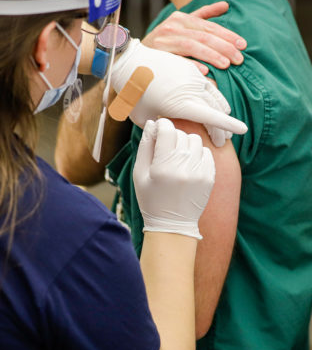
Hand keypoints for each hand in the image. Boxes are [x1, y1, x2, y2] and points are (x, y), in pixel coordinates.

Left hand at [111, 39, 247, 145]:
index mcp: (181, 104)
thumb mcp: (144, 119)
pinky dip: (213, 99)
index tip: (242, 131)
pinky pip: (209, 86)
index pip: (212, 117)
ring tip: (221, 127)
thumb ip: (160, 131)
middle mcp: (192, 90)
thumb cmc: (132, 94)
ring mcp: (193, 78)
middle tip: (224, 141)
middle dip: (223, 127)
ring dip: (221, 113)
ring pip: (216, 98)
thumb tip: (169, 139)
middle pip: (217, 111)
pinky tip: (212, 108)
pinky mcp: (191, 69)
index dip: (229, 125)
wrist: (129, 62)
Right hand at [134, 119, 214, 238]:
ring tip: (178, 158)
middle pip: (181, 133)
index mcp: (163, 166)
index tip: (159, 131)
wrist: (172, 225)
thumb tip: (153, 124)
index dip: (161, 126)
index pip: (167, 129)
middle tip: (166, 150)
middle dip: (172, 137)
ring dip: (186, 144)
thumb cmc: (151, 198)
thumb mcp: (139, 174)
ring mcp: (199, 172)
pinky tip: (188, 166)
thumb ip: (145, 146)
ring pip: (195, 140)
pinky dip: (197, 154)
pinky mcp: (210, 177)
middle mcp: (183, 167)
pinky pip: (206, 152)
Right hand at [142, 2, 245, 75]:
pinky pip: (177, 59)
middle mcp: (172, 26)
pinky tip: (205, 71)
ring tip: (226, 65)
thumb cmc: (164, 42)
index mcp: (180, 18)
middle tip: (239, 58)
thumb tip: (226, 5)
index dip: (227, 35)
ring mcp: (164, 40)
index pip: (208, 26)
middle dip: (224, 47)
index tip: (242, 44)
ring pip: (192, 45)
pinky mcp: (157, 54)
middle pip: (203, 36)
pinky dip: (191, 64)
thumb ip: (203, 15)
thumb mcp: (182, 25)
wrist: (134, 55)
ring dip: (211, 55)